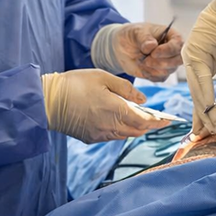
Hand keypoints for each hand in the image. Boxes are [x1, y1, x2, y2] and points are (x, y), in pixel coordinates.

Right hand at [41, 69, 170, 143]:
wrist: (46, 101)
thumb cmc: (74, 84)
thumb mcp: (103, 77)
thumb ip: (126, 89)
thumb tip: (143, 100)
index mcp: (115, 111)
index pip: (145, 121)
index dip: (159, 122)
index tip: (169, 120)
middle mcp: (110, 127)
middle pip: (137, 130)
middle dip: (149, 125)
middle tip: (157, 117)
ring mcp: (100, 135)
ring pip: (125, 135)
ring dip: (135, 128)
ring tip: (140, 117)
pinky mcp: (90, 138)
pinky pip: (112, 136)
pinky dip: (121, 129)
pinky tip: (119, 119)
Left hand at [92, 22, 183, 81]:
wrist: (122, 48)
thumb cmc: (132, 35)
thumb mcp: (135, 31)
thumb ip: (144, 37)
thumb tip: (152, 45)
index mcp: (171, 35)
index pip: (178, 44)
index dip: (167, 50)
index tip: (153, 53)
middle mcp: (173, 49)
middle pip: (178, 60)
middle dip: (161, 62)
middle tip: (146, 59)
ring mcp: (169, 62)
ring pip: (168, 70)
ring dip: (151, 68)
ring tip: (140, 60)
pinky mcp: (161, 73)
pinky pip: (160, 78)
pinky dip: (149, 74)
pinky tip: (141, 66)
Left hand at [182, 0, 215, 134]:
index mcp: (198, 64)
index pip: (199, 93)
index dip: (203, 112)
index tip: (207, 129)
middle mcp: (190, 61)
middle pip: (195, 95)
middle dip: (200, 117)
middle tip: (202, 136)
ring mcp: (189, 56)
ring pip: (196, 90)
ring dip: (203, 111)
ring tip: (210, 128)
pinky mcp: (193, 52)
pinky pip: (201, 80)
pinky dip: (206, 96)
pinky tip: (209, 111)